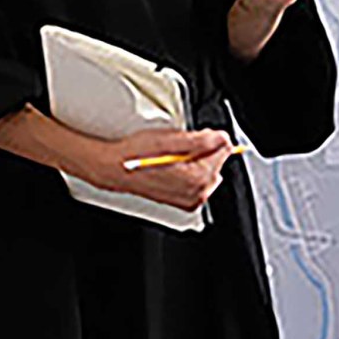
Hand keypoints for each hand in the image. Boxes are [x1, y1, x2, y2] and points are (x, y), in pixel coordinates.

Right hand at [96, 126, 232, 212]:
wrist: (115, 170)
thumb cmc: (137, 154)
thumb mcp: (169, 139)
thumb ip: (202, 140)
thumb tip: (223, 139)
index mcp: (199, 177)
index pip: (223, 150)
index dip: (210, 138)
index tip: (194, 136)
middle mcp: (198, 193)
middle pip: (216, 162)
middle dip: (203, 150)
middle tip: (178, 146)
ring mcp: (191, 199)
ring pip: (208, 171)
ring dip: (196, 161)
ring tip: (171, 157)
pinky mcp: (184, 202)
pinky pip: (198, 182)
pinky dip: (190, 171)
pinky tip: (172, 166)